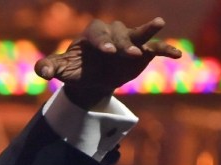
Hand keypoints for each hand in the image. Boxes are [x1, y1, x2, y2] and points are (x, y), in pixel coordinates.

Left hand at [35, 17, 182, 109]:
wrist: (92, 80)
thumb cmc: (75, 70)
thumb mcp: (60, 69)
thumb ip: (49, 67)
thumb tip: (43, 72)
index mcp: (93, 34)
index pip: (98, 34)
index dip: (102, 41)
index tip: (107, 52)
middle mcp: (113, 33)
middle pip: (119, 34)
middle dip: (124, 44)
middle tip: (128, 54)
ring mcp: (130, 41)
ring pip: (139, 35)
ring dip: (147, 33)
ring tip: (157, 28)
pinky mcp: (143, 52)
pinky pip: (156, 48)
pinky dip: (166, 50)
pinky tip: (177, 55)